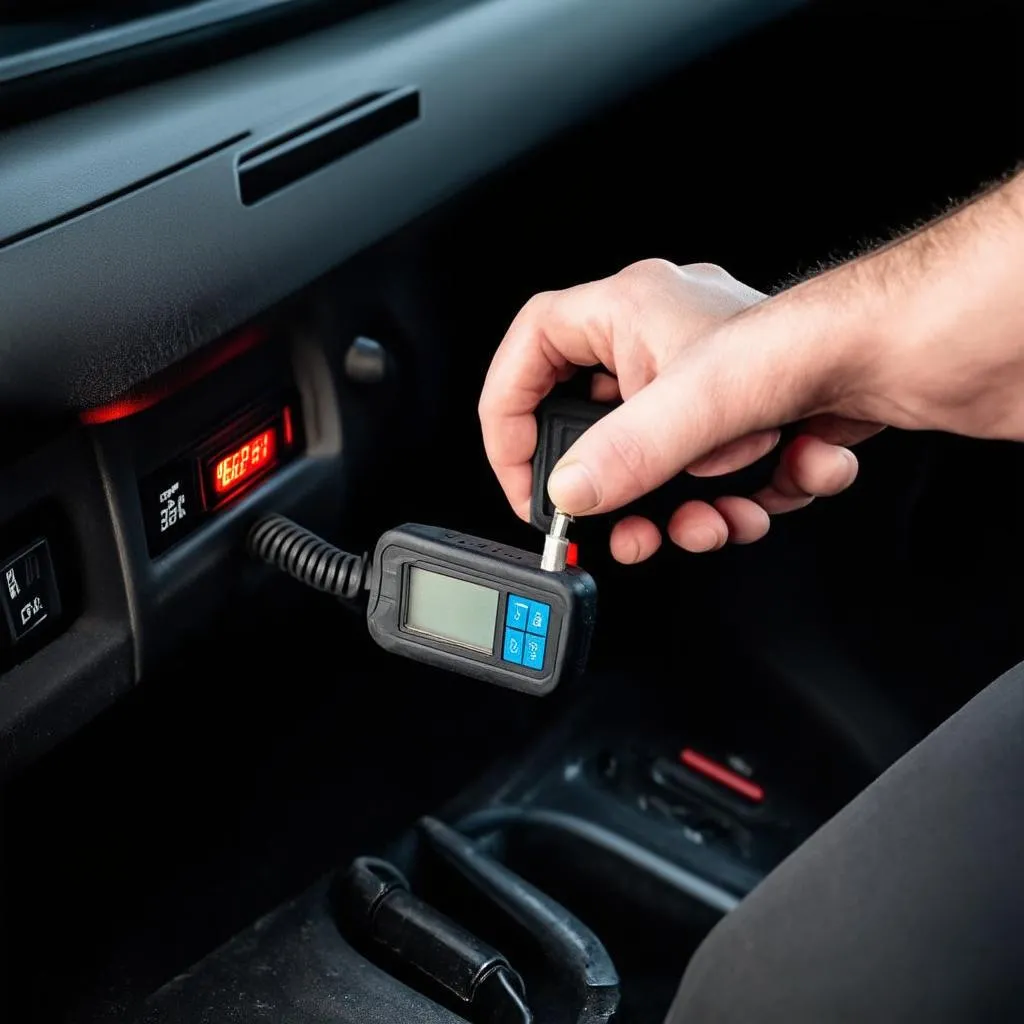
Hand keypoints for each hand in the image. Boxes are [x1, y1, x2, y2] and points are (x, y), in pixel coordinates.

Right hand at [479, 259, 881, 561]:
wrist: (928, 346)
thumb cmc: (819, 336)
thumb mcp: (701, 403)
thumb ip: (626, 452)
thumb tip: (570, 492)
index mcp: (630, 309)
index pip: (532, 349)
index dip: (509, 415)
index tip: (521, 476)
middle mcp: (666, 339)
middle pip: (598, 423)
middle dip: (619, 490)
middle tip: (622, 527)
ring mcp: (712, 380)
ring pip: (664, 460)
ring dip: (688, 507)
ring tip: (716, 521)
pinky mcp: (754, 413)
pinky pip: (721, 469)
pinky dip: (745, 496)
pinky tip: (782, 486)